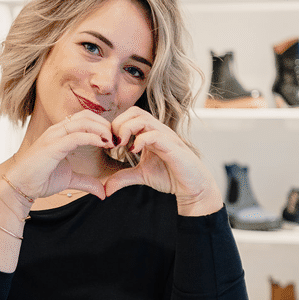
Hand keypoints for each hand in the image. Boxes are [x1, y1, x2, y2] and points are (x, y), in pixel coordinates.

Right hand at [7, 110, 112, 200]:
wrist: (21, 187)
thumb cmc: (40, 180)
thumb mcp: (70, 180)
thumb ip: (87, 182)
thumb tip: (103, 192)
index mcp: (60, 134)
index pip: (85, 119)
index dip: (101, 126)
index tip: (113, 140)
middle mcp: (57, 131)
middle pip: (87, 116)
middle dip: (105, 125)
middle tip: (116, 139)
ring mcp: (54, 136)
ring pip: (83, 122)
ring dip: (101, 129)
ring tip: (111, 141)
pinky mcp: (53, 146)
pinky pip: (77, 136)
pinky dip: (93, 138)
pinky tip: (102, 144)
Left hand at [104, 107, 222, 214]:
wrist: (191, 188)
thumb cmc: (170, 177)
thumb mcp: (140, 176)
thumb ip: (123, 177)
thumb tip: (106, 188)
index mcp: (149, 134)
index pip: (130, 116)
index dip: (116, 125)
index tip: (109, 143)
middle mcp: (158, 131)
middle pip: (135, 112)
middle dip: (119, 124)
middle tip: (113, 142)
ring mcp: (166, 137)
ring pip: (144, 119)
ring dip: (127, 129)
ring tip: (121, 145)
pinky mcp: (173, 147)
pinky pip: (155, 135)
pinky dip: (141, 140)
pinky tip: (134, 151)